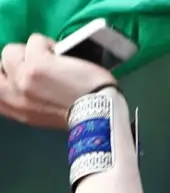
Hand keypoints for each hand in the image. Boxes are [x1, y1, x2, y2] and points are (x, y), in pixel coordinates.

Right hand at [0, 34, 116, 128]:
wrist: (99, 115)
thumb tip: (22, 81)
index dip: (5, 73)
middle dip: (19, 59)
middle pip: (1, 63)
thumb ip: (26, 100)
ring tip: (54, 60)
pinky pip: (34, 41)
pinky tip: (62, 55)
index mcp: (13, 109)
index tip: (19, 70)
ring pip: (12, 50)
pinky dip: (48, 43)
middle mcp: (12, 94)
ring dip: (34, 50)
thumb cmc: (79, 114)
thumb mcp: (41, 115)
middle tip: (41, 64)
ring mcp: (22, 78)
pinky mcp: (37, 64)